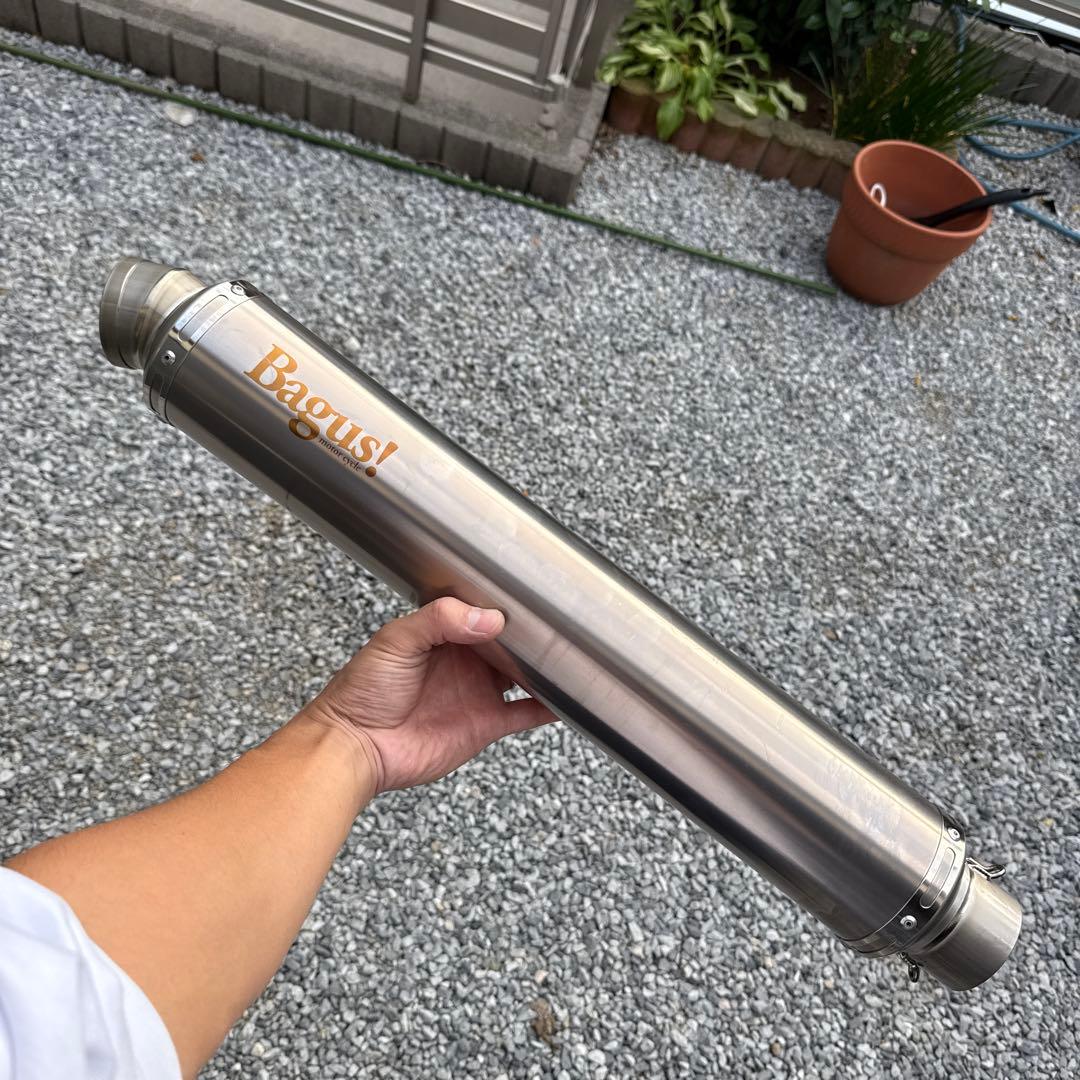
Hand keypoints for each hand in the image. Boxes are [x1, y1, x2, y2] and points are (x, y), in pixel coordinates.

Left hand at [304, 597, 553, 792]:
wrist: (354, 746)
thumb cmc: (362, 691)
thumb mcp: (396, 640)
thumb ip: (439, 619)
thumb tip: (488, 618)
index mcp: (443, 634)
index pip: (481, 612)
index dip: (504, 604)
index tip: (530, 594)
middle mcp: (464, 662)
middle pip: (508, 643)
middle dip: (531, 634)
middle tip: (560, 620)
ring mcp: (476, 693)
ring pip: (522, 676)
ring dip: (543, 668)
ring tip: (572, 654)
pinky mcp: (484, 725)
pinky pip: (523, 714)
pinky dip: (548, 708)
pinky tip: (570, 701)